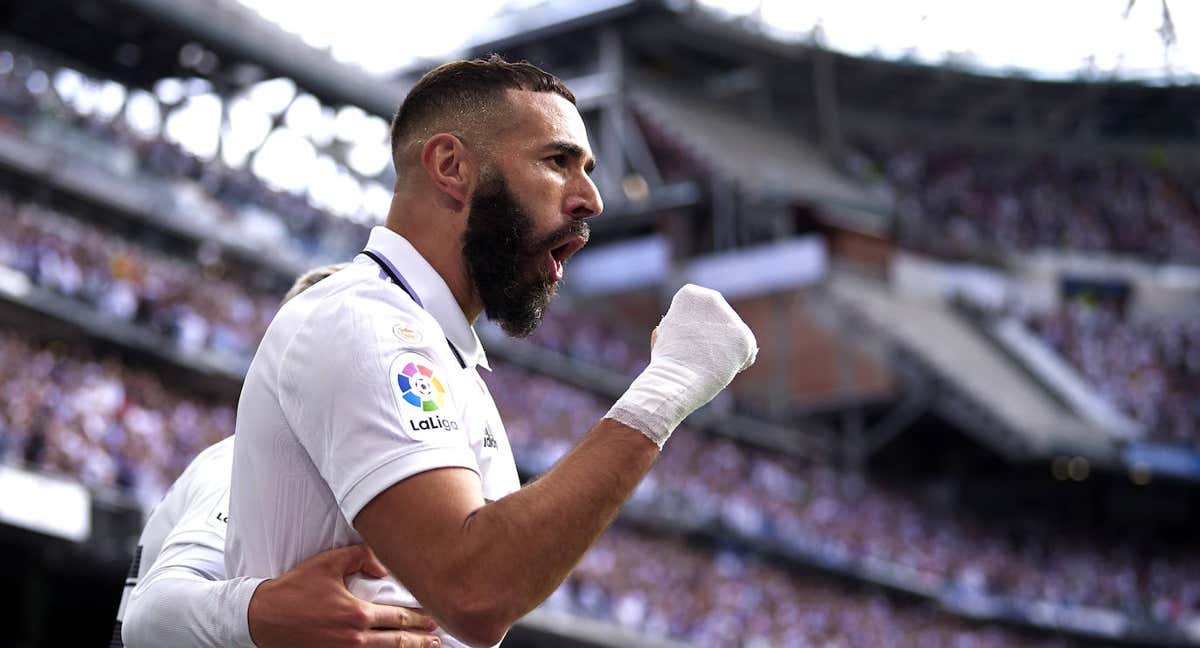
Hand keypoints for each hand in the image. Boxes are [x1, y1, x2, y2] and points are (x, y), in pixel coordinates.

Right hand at [248, 544, 440, 647]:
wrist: (263, 617)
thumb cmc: (295, 589)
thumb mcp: (329, 563)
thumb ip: (362, 557)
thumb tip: (384, 569)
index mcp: (356, 614)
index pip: (398, 618)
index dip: (418, 618)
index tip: (433, 617)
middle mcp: (354, 638)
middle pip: (397, 642)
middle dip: (420, 639)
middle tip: (436, 637)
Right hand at [607, 284, 756, 446]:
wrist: (676, 381)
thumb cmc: (667, 364)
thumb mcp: (667, 334)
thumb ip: (681, 325)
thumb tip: (675, 324)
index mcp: (690, 294)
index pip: (704, 313)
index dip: (696, 333)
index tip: (685, 345)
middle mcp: (712, 298)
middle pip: (721, 323)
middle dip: (714, 341)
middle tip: (697, 357)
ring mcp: (730, 317)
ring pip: (735, 338)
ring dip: (725, 352)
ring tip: (707, 363)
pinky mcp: (744, 337)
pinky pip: (747, 354)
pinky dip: (737, 366)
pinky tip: (720, 368)